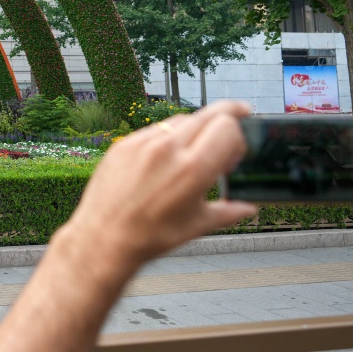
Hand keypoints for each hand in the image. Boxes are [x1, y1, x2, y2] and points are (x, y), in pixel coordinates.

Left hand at [67, 101, 256, 269]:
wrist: (103, 238)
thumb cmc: (150, 236)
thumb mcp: (197, 226)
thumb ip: (228, 212)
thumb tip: (249, 208)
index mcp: (192, 169)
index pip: (227, 126)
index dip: (238, 135)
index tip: (236, 151)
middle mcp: (168, 149)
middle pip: (208, 114)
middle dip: (227, 117)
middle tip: (237, 120)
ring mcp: (143, 143)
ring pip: (181, 120)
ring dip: (195, 129)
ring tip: (194, 153)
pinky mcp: (124, 144)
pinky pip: (154, 130)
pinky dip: (167, 138)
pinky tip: (166, 158)